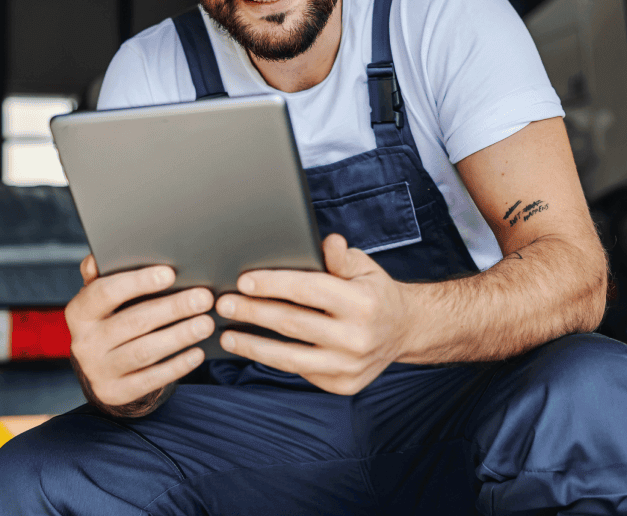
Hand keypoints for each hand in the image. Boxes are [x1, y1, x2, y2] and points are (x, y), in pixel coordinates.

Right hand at [66, 256, 212, 412]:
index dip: (137, 282)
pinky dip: (177, 365)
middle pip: (133, 322)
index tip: (170, 273)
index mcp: (79, 312)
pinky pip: (150, 379)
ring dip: (179, 336)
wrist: (100, 366)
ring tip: (206, 323)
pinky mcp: (115, 392)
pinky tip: (197, 352)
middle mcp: (84, 342)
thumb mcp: (102, 296)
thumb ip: (102, 274)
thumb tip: (98, 259)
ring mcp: (98, 370)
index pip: (105, 292)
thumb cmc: (110, 317)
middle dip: (172, 308)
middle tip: (204, 298)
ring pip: (144, 351)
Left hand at [214, 234, 414, 394]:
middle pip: (293, 324)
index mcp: (363, 303)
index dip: (273, 285)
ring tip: (227, 334)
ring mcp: (349, 366)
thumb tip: (327, 241)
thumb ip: (341, 257)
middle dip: (253, 312)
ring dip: (253, 346)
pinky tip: (252, 348)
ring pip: (290, 357)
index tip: (243, 280)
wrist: (403, 330)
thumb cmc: (375, 292)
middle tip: (223, 304)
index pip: (308, 291)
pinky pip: (300, 370)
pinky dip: (272, 360)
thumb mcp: (364, 267)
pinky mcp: (342, 384)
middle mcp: (357, 338)